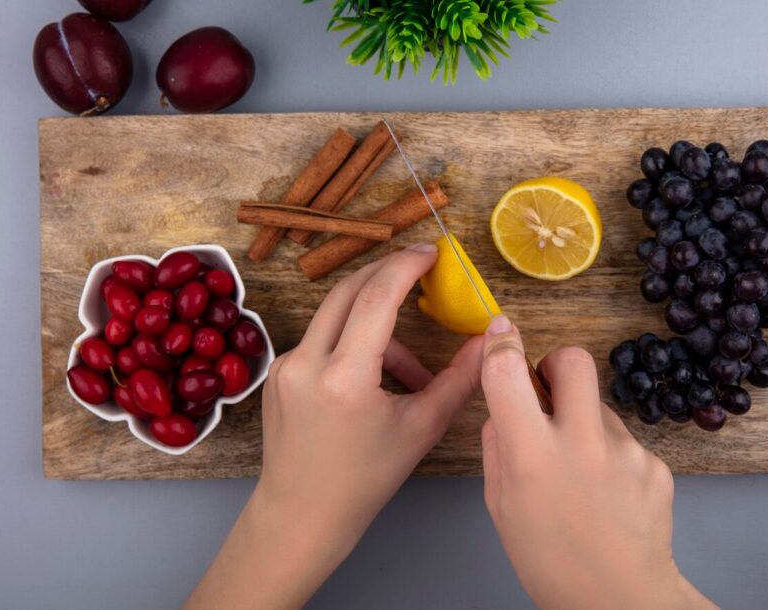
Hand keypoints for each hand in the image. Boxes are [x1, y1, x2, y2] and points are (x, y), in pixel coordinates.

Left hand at [187, 245, 482, 608]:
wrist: (301, 515)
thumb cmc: (364, 480)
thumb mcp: (420, 429)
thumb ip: (459, 380)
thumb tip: (489, 343)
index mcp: (344, 378)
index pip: (377, 298)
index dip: (406, 266)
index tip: (431, 252)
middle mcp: (307, 362)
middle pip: (350, 289)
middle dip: (388, 273)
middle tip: (421, 270)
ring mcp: (286, 365)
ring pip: (336, 313)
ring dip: (375, 319)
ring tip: (408, 370)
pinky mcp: (278, 371)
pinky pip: (323, 337)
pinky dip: (353, 341)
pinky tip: (376, 378)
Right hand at [480, 316, 714, 609]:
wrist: (621, 600)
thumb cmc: (551, 562)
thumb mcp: (502, 508)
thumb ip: (498, 450)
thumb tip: (502, 411)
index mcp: (533, 455)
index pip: (509, 373)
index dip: (502, 342)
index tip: (501, 331)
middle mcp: (582, 443)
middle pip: (573, 361)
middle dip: (556, 364)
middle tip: (550, 393)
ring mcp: (625, 452)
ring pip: (600, 408)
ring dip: (586, 424)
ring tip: (582, 477)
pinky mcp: (655, 464)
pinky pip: (625, 442)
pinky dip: (612, 458)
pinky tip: (608, 496)